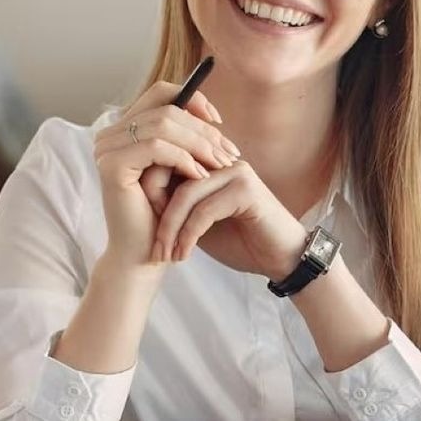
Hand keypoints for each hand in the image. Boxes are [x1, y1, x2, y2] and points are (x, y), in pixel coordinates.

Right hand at [92, 82, 240, 268]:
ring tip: (221, 165)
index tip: (219, 122)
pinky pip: (157, 147)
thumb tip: (213, 114)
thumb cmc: (163, 213)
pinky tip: (201, 176)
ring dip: (200, 144)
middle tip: (229, 153)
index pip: (160, 92)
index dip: (193, 99)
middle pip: (166, 108)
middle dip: (204, 129)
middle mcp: (109, 134)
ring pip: (164, 125)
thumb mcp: (177, 168)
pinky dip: (185, 159)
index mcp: (123, 129)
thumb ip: (185, 139)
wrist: (143, 254)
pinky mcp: (112, 166)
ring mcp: (107, 148)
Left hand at [151, 161, 308, 280]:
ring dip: (170, 229)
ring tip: (165, 255)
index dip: (149, 195)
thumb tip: (138, 200)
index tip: (143, 230)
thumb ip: (176, 206)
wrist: (282, 259)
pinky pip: (204, 210)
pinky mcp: (246, 190)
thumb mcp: (198, 223)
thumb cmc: (241, 241)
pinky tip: (183, 255)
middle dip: (156, 213)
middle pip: (172, 174)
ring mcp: (236, 172)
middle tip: (153, 247)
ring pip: (186, 194)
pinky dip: (189, 235)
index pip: (167, 163)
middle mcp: (223, 160)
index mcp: (210, 162)